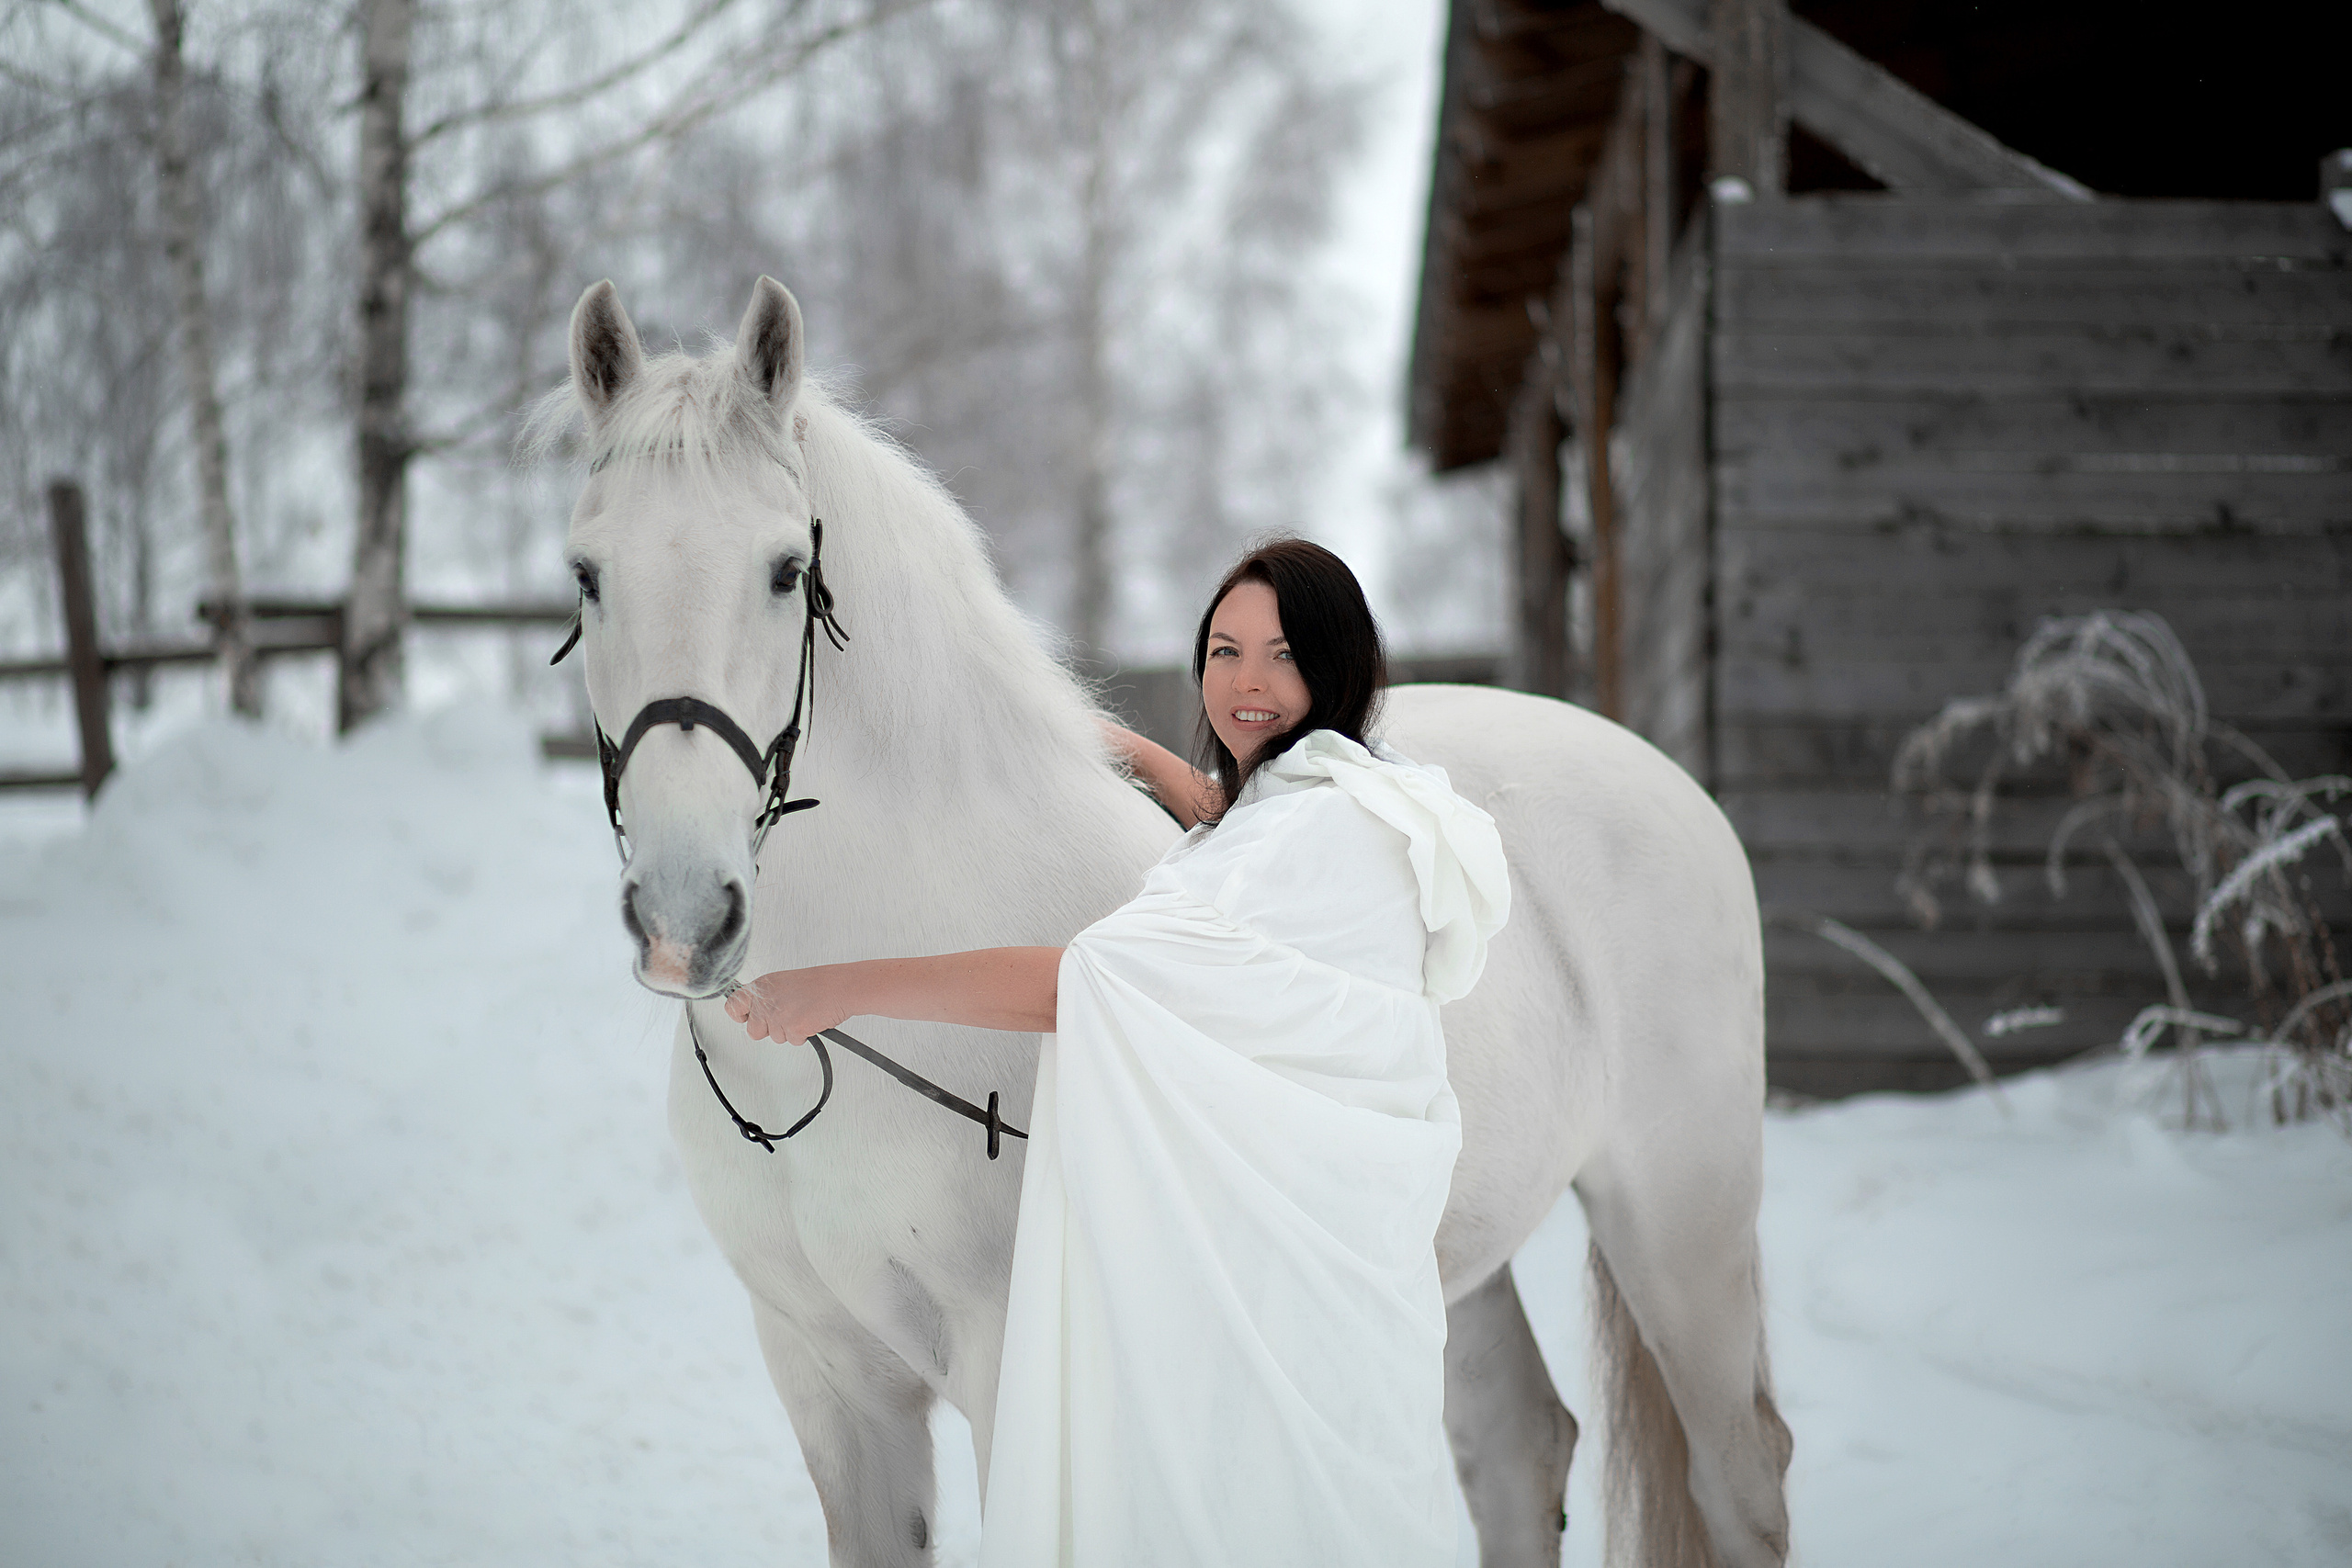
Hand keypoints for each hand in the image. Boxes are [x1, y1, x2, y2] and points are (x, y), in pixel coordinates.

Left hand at [726, 967, 851, 1044]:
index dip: (739, 1015)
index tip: (746, 1017)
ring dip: (789, 1031)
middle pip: (752, 1030)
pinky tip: (810, 1020)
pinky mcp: (793, 1029)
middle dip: (767, 1029)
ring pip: (775, 1038)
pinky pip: (793, 1041)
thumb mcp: (783, 982)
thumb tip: (754, 1012)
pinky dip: (803, 1035)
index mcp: (762, 986)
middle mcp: (766, 1001)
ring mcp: (778, 1016)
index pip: (733, 1005)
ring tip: (802, 1014)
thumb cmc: (817, 984)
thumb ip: (766, 996)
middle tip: (784, 1018)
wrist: (840, 987)